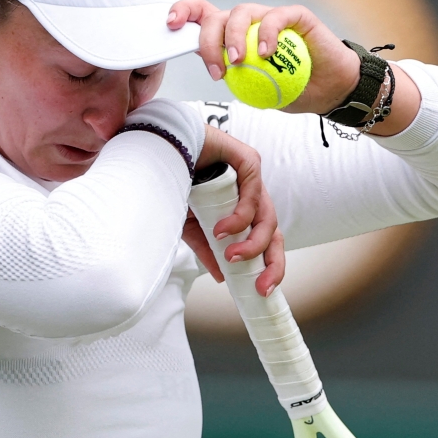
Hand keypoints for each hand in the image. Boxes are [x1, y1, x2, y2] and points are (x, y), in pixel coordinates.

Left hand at [168, 0, 361, 114]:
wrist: (328, 90)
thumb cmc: (288, 88)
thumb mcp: (253, 89)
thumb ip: (233, 78)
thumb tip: (210, 75)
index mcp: (231, 36)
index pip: (201, 15)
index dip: (182, 13)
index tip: (170, 25)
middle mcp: (247, 22)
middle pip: (216, 17)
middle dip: (208, 42)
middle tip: (217, 71)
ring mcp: (270, 16)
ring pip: (241, 12)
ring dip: (233, 38)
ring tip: (238, 62)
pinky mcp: (295, 15)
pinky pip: (276, 17)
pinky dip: (267, 33)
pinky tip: (266, 54)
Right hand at [181, 124, 285, 296]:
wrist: (163, 147)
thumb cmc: (178, 180)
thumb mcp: (190, 226)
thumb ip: (207, 249)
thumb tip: (221, 276)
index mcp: (242, 211)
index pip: (265, 241)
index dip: (267, 266)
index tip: (259, 290)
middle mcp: (251, 196)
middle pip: (274, 233)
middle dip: (272, 263)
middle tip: (259, 285)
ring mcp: (252, 179)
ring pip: (267, 218)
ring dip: (252, 243)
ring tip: (229, 256)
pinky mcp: (248, 160)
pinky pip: (253, 193)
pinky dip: (240, 216)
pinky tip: (222, 229)